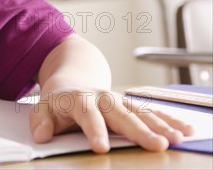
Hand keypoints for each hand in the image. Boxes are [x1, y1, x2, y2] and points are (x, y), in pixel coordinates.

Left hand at [29, 87, 194, 152]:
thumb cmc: (58, 101)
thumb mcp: (42, 108)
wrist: (72, 79)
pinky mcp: (130, 105)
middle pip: (121, 114)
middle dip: (139, 130)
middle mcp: (102, 98)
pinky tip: (185, 130)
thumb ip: (40, 121)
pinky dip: (169, 120)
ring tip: (175, 140)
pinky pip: (151, 112)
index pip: (87, 115)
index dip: (95, 130)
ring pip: (140, 112)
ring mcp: (119, 100)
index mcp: (79, 99)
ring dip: (159, 125)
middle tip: (156, 145)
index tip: (101, 147)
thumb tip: (41, 135)